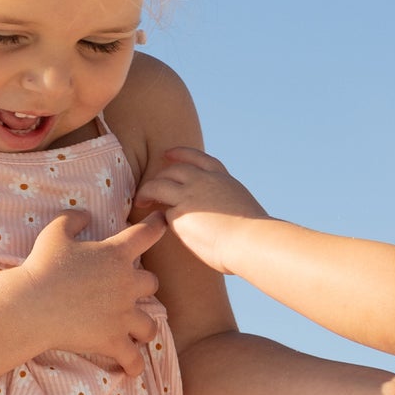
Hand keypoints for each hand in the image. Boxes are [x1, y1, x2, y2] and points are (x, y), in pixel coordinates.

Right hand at [19, 211, 164, 374]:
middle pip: (152, 283)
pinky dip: (133, 365)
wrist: (33, 304)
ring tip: (137, 333)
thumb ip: (72, 219)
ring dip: (144, 328)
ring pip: (149, 324)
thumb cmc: (42, 267)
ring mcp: (122, 314)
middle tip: (130, 293)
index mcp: (115, 255)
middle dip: (143, 288)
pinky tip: (131, 369)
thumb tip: (84, 214)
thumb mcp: (54, 233)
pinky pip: (133, 358)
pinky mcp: (113, 340)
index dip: (156, 226)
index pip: (145, 235)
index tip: (163, 222)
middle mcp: (126, 284)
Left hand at [133, 146, 266, 271]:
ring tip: (141, 201)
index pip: (199, 159)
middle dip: (160, 175)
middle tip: (150, 186)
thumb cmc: (253, 235)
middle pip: (175, 169)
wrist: (251, 240)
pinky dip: (156, 217)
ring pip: (158, 185)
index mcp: (223, 180)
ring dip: (146, 191)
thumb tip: (223, 216)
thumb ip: (227, 205)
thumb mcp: (242, 208)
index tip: (168, 153)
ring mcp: (190, 195)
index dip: (181, 154)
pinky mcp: (179, 214)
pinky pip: (162, 213)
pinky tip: (151, 224)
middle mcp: (204, 181)